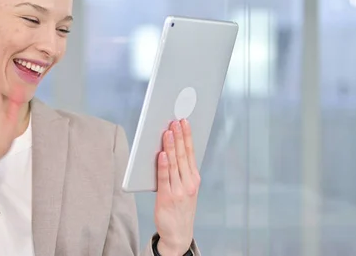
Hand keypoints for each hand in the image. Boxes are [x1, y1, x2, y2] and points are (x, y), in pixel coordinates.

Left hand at [154, 119, 199, 255]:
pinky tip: (161, 154)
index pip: (191, 152)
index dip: (188, 136)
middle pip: (183, 155)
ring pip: (174, 163)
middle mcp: (189, 183)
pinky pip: (164, 178)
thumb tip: (170, 148)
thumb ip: (180, 170)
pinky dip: (163, 165)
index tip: (185, 121)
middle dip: (179, 136)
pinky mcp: (167, 197)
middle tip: (175, 121)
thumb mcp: (185, 188)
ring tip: (168, 131)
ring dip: (171, 146)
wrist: (178, 234)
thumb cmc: (179, 208)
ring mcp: (179, 190)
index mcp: (194, 178)